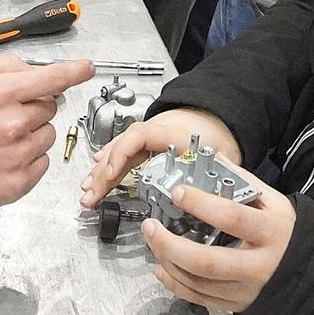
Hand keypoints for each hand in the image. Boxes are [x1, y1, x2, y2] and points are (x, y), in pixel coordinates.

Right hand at [0, 57, 95, 209]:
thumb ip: (5, 67)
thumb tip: (35, 69)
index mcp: (0, 94)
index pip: (52, 78)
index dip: (74, 71)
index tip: (85, 68)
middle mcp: (13, 124)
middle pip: (50, 107)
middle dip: (34, 108)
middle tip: (6, 116)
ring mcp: (19, 154)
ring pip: (48, 135)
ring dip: (32, 134)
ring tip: (2, 139)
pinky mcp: (21, 181)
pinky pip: (42, 161)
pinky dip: (29, 158)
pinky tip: (5, 157)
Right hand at [80, 108, 239, 208]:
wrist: (218, 117)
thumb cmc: (219, 132)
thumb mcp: (224, 154)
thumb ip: (215, 175)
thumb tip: (210, 197)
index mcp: (174, 131)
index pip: (139, 135)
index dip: (121, 154)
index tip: (111, 174)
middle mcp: (156, 131)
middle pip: (123, 147)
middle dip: (103, 173)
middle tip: (91, 195)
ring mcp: (149, 136)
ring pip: (120, 150)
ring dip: (102, 172)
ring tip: (88, 191)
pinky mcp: (148, 144)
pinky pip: (124, 152)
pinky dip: (109, 165)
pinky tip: (98, 174)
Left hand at [144, 184, 295, 313]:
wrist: (308, 272)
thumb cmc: (286, 231)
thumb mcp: (274, 202)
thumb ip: (243, 181)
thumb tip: (212, 157)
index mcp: (270, 232)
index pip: (232, 218)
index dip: (202, 205)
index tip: (177, 192)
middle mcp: (258, 265)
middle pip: (207, 261)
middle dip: (171, 245)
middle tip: (149, 226)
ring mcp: (246, 289)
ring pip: (199, 283)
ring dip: (168, 262)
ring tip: (153, 241)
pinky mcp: (237, 304)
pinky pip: (199, 298)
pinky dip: (175, 284)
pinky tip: (161, 267)